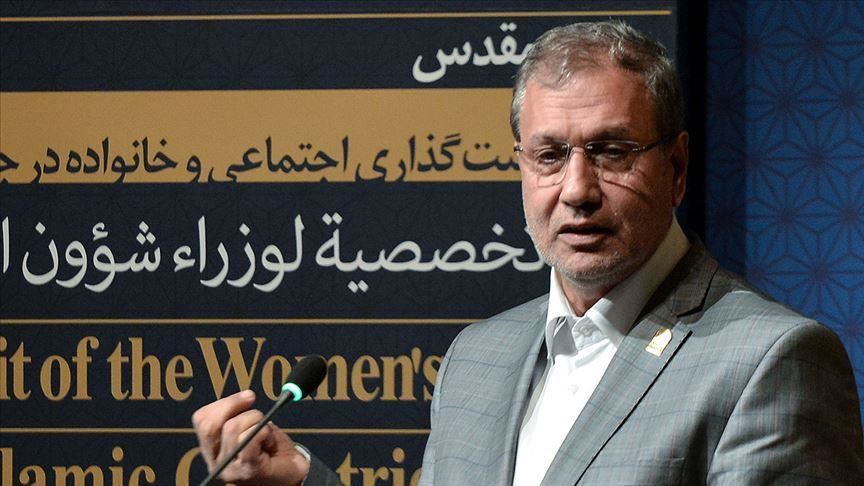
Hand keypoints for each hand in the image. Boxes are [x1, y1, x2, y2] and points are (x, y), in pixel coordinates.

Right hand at [192, 390, 310, 485]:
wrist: (295, 474)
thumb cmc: (273, 451)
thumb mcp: (252, 428)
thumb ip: (239, 416)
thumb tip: (244, 397)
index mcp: (213, 450)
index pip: (202, 420)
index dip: (223, 403)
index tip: (246, 397)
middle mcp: (216, 462)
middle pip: (211, 425)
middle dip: (235, 406)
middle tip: (255, 406)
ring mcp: (230, 469)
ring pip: (232, 429)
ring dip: (256, 421)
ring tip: (266, 433)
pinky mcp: (247, 471)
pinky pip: (249, 439)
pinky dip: (263, 433)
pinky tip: (270, 442)